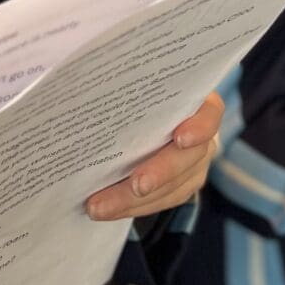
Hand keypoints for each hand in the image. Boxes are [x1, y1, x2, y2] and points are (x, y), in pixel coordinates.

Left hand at [85, 89, 224, 220]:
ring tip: (99, 206)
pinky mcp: (181, 186)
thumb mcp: (133, 83)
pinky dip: (132, 207)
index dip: (199, 127)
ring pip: (172, 187)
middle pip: (189, 157)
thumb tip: (75, 74)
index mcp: (195, 103)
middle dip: (160, 172)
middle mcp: (201, 136)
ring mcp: (194, 164)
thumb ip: (119, 83)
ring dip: (134, 200)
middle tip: (135, 184)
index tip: (180, 137)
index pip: (209, 113)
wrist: (147, 116)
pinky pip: (161, 202)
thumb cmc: (135, 93)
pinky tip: (107, 209)